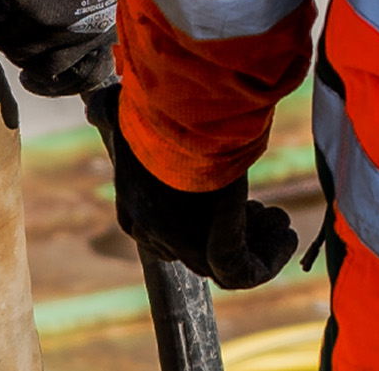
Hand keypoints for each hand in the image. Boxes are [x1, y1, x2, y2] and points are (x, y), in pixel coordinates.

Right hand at [0, 0, 118, 96]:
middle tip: (21, 67)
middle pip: (48, 70)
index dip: (67, 83)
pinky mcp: (19, 10)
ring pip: (17, 52)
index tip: (52, 82)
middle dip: (31, 71)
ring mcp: (48, 23)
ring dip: (3, 42)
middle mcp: (78, 30)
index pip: (88, 73)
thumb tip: (92, 31)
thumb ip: (93, 9)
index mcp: (102, 23)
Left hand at [89, 86, 299, 289]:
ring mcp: (178, 244)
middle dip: (233, 231)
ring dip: (256, 244)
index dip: (204, 217)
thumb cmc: (157, 107)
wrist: (178, 110)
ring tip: (278, 222)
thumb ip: (113, 118)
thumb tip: (93, 107)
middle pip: (198, 248)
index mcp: (132, 206)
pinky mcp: (208, 250)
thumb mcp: (132, 116)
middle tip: (263, 210)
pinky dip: (268, 259)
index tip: (230, 194)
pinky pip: (241, 272)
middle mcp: (150, 232)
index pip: (166, 230)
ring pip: (222, 263)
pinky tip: (286, 234)